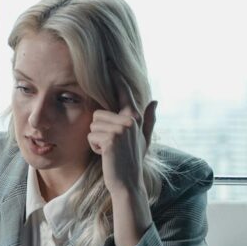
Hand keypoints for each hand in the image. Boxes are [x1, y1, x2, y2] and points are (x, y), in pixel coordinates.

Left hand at [88, 79, 156, 197]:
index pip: (123, 93)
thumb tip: (155, 100)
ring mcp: (121, 129)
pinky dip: (94, 147)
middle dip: (99, 130)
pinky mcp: (110, 139)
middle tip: (111, 146)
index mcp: (135, 117)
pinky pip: (91, 135)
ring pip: (93, 124)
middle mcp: (129, 120)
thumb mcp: (143, 139)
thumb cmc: (132, 161)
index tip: (109, 62)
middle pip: (98, 113)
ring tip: (109, 151)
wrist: (128, 183)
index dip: (116, 78)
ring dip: (96, 139)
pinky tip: (105, 155)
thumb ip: (149, 119)